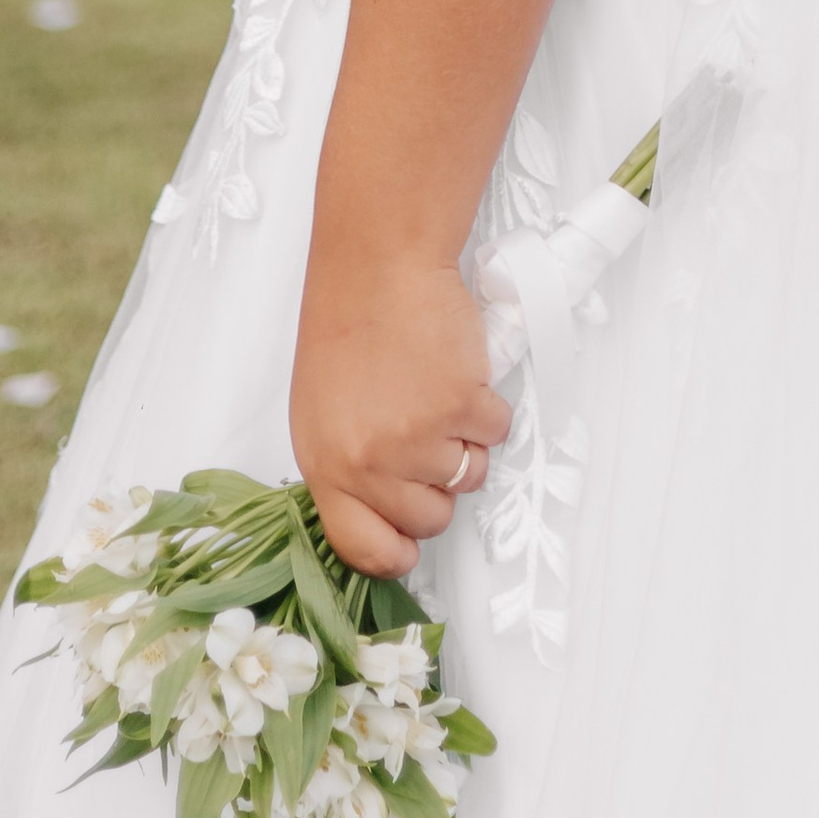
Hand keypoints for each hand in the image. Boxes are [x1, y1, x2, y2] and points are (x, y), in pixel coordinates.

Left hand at [289, 250, 509, 576]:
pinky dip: (487, 408)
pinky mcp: (461, 405)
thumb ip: (348, 468)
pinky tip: (458, 373)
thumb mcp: (323, 412)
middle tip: (426, 434)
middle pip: (429, 519)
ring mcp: (417, 437)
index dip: (396, 553)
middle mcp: (368, 462)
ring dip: (465, 442)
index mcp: (325, 466)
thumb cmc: (349, 326)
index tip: (409, 543)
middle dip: (438, 484)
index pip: (364, 550)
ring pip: (469, 477)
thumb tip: (387, 513)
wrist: (379, 264)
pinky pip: (495, 434)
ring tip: (436, 392)